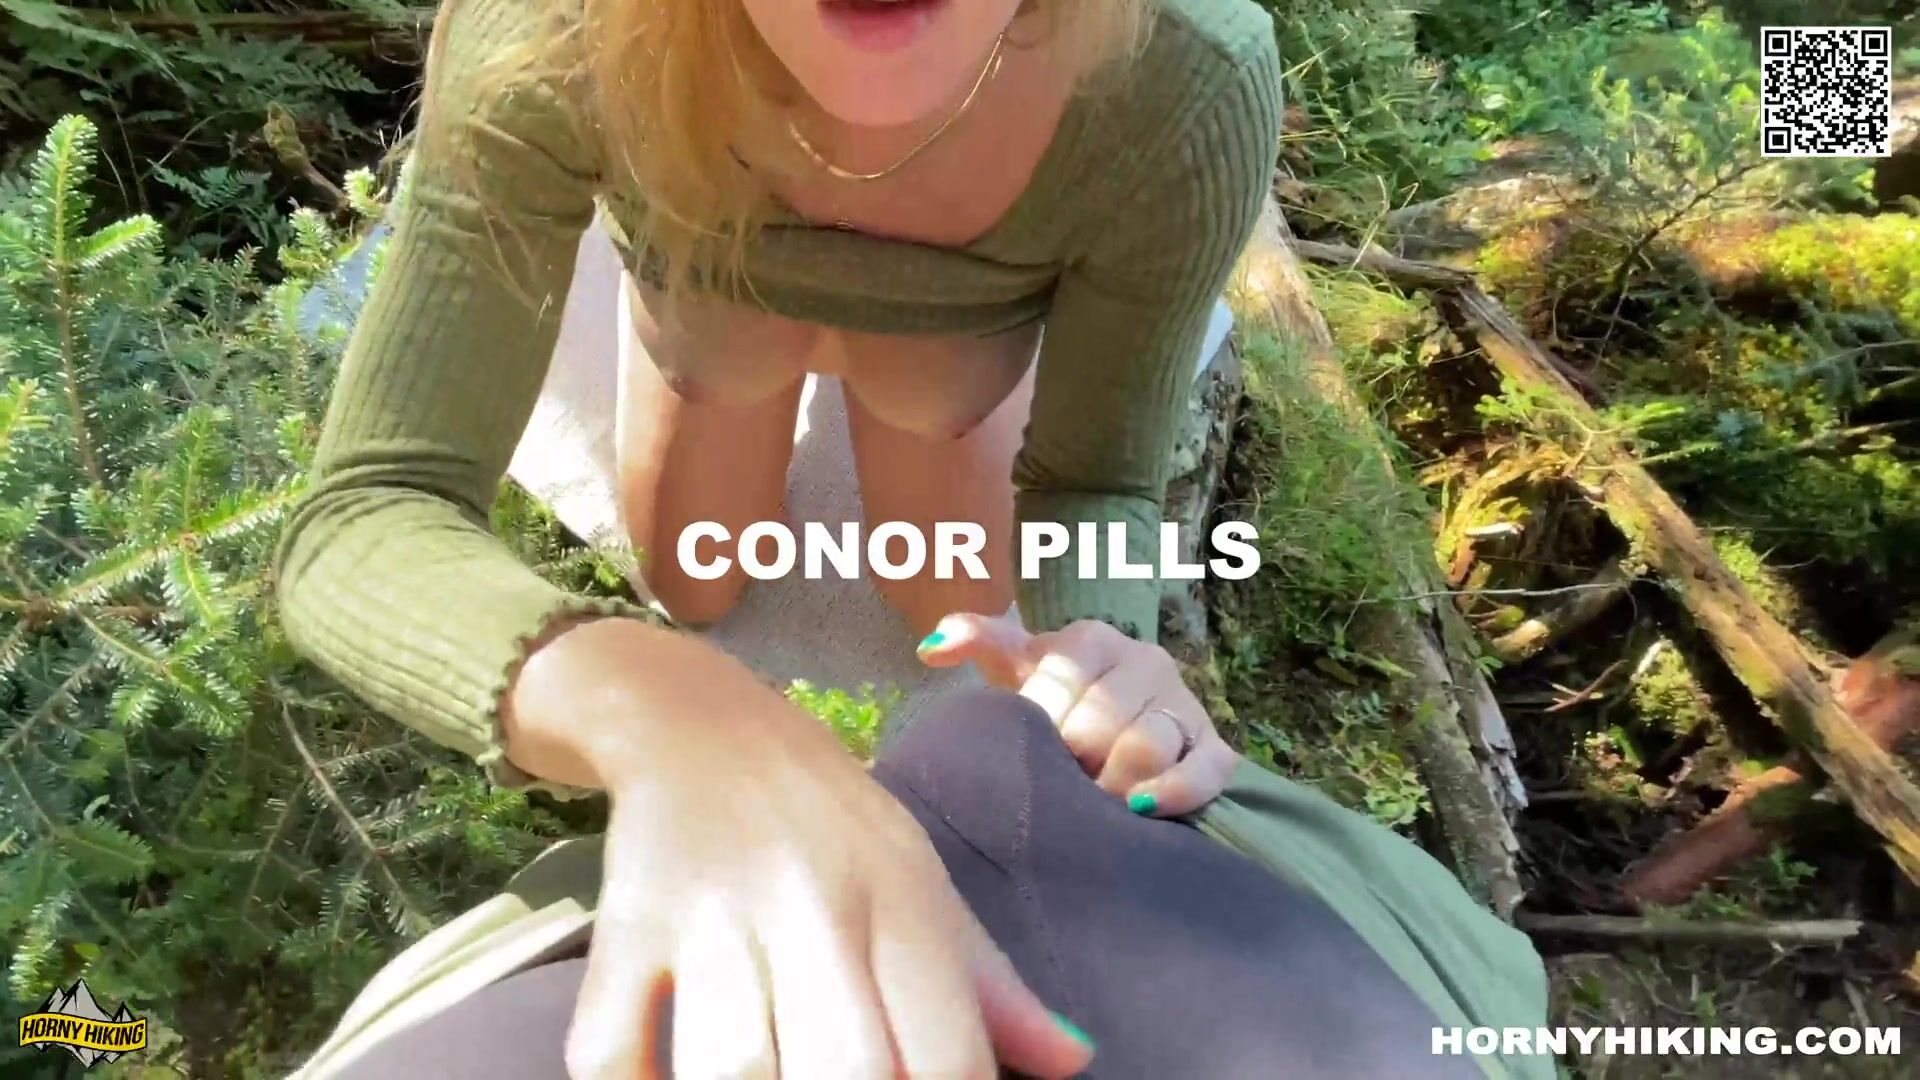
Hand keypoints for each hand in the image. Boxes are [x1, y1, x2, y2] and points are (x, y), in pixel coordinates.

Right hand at [503, 618, 1095, 1078]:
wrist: (699, 720)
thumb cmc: (831, 824)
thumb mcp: (922, 881)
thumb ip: (991, 985)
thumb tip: (1076, 1062)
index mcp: (903, 902)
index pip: (950, 1055)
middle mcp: (816, 905)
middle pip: (852, 1070)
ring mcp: (716, 913)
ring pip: (734, 1067)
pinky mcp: (628, 920)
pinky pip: (615, 1047)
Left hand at [916, 614, 1239, 817]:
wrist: (1106, 733)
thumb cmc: (1051, 700)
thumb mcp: (1013, 667)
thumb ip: (975, 642)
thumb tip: (930, 647)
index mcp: (1092, 639)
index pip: (1063, 675)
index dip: (1041, 720)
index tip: (1029, 746)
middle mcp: (1144, 662)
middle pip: (1103, 718)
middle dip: (1073, 760)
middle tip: (1055, 783)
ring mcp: (1181, 704)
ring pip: (1150, 744)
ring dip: (1114, 782)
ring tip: (1089, 803)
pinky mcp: (1213, 746)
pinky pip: (1206, 769)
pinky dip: (1175, 792)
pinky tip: (1141, 811)